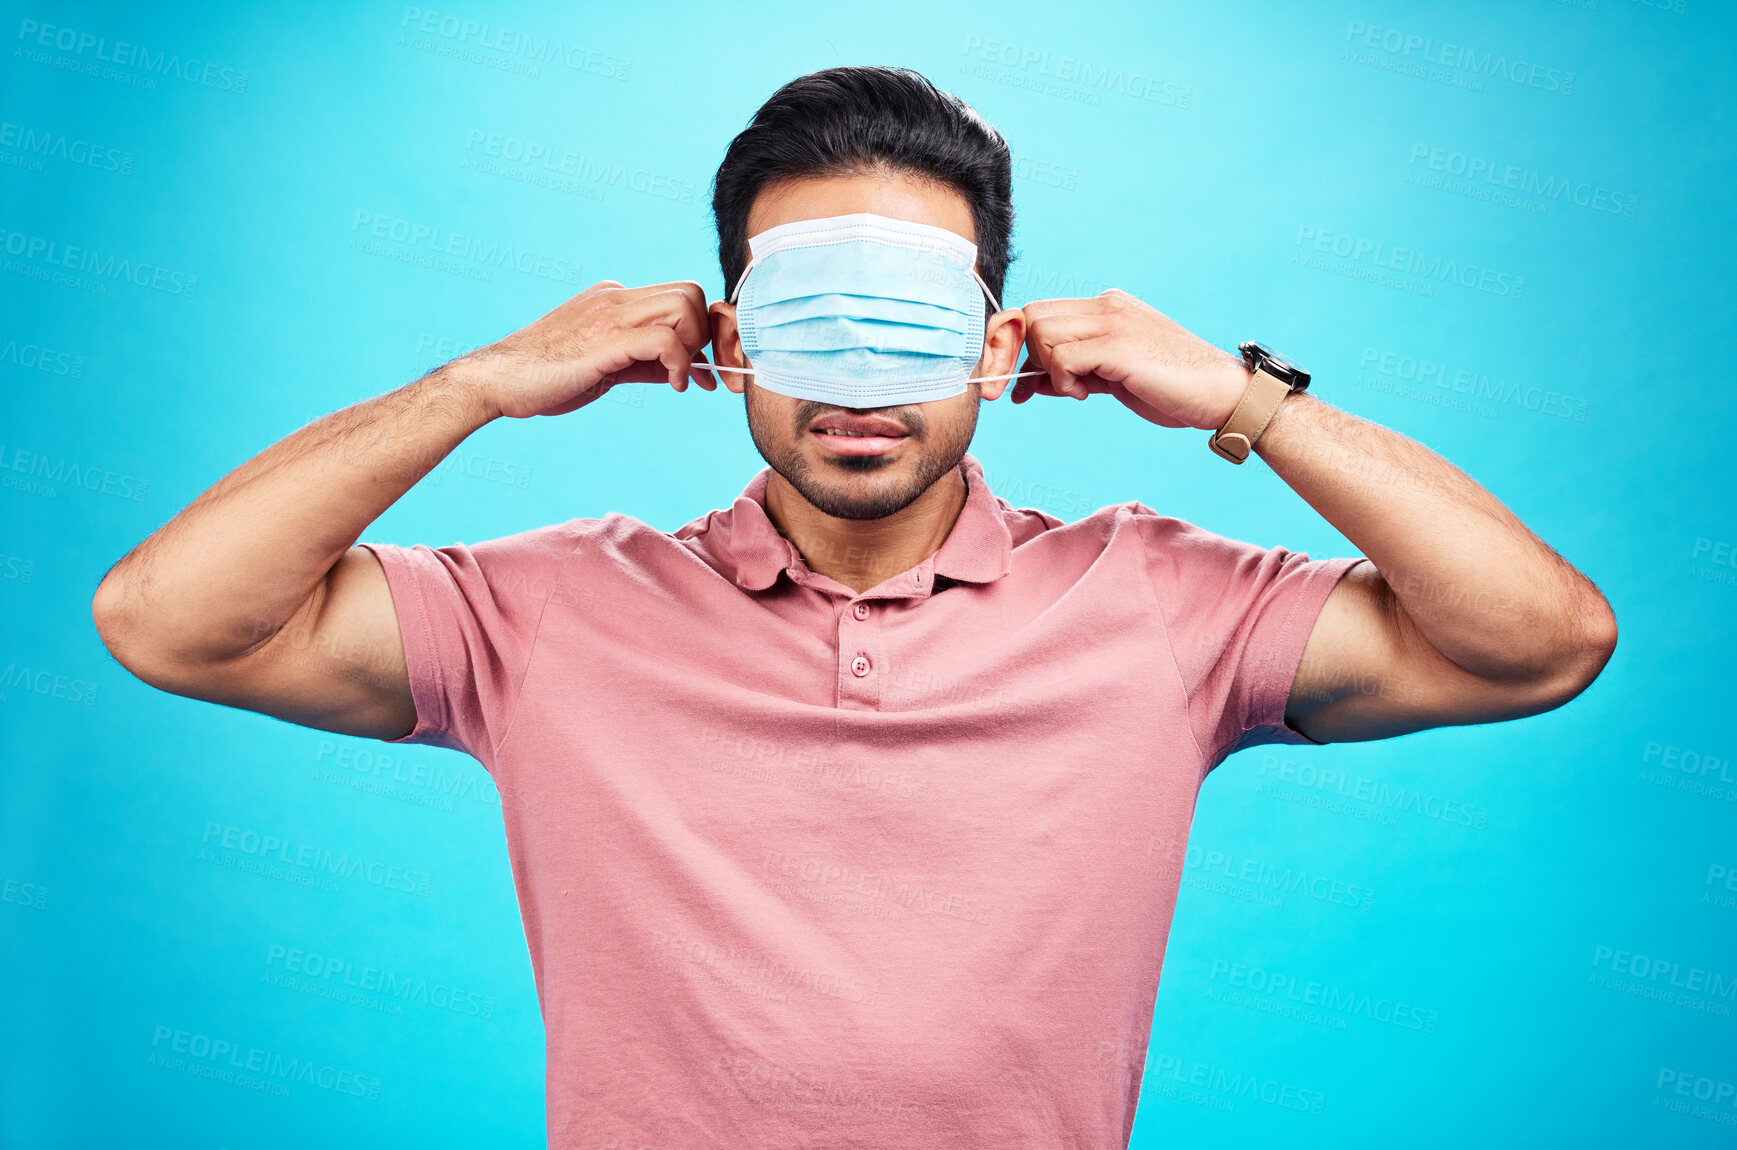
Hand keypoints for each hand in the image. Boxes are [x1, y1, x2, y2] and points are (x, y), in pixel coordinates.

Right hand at [453, 280, 715, 419]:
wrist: (499, 380)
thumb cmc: (546, 377)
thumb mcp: (605, 364)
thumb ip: (644, 360)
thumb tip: (683, 371)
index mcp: (614, 298)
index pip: (680, 295)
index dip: (701, 330)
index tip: (703, 368)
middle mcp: (616, 297)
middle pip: (691, 292)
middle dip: (705, 335)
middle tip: (693, 372)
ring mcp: (610, 314)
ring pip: (685, 306)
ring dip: (694, 345)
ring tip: (679, 378)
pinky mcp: (606, 340)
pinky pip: (665, 339)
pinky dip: (680, 363)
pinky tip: (673, 386)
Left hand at [1010, 290, 1251, 430]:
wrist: (1221, 395)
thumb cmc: (1171, 389)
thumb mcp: (1109, 380)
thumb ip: (1071, 373)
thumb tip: (1026, 383)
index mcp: (1105, 307)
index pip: (1038, 312)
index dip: (1012, 344)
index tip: (1006, 381)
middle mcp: (1106, 306)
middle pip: (1031, 316)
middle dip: (1013, 357)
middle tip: (1028, 392)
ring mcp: (1113, 321)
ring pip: (1041, 331)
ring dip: (1046, 369)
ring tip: (1078, 391)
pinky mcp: (1118, 344)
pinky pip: (1061, 356)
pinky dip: (1061, 380)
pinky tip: (1087, 394)